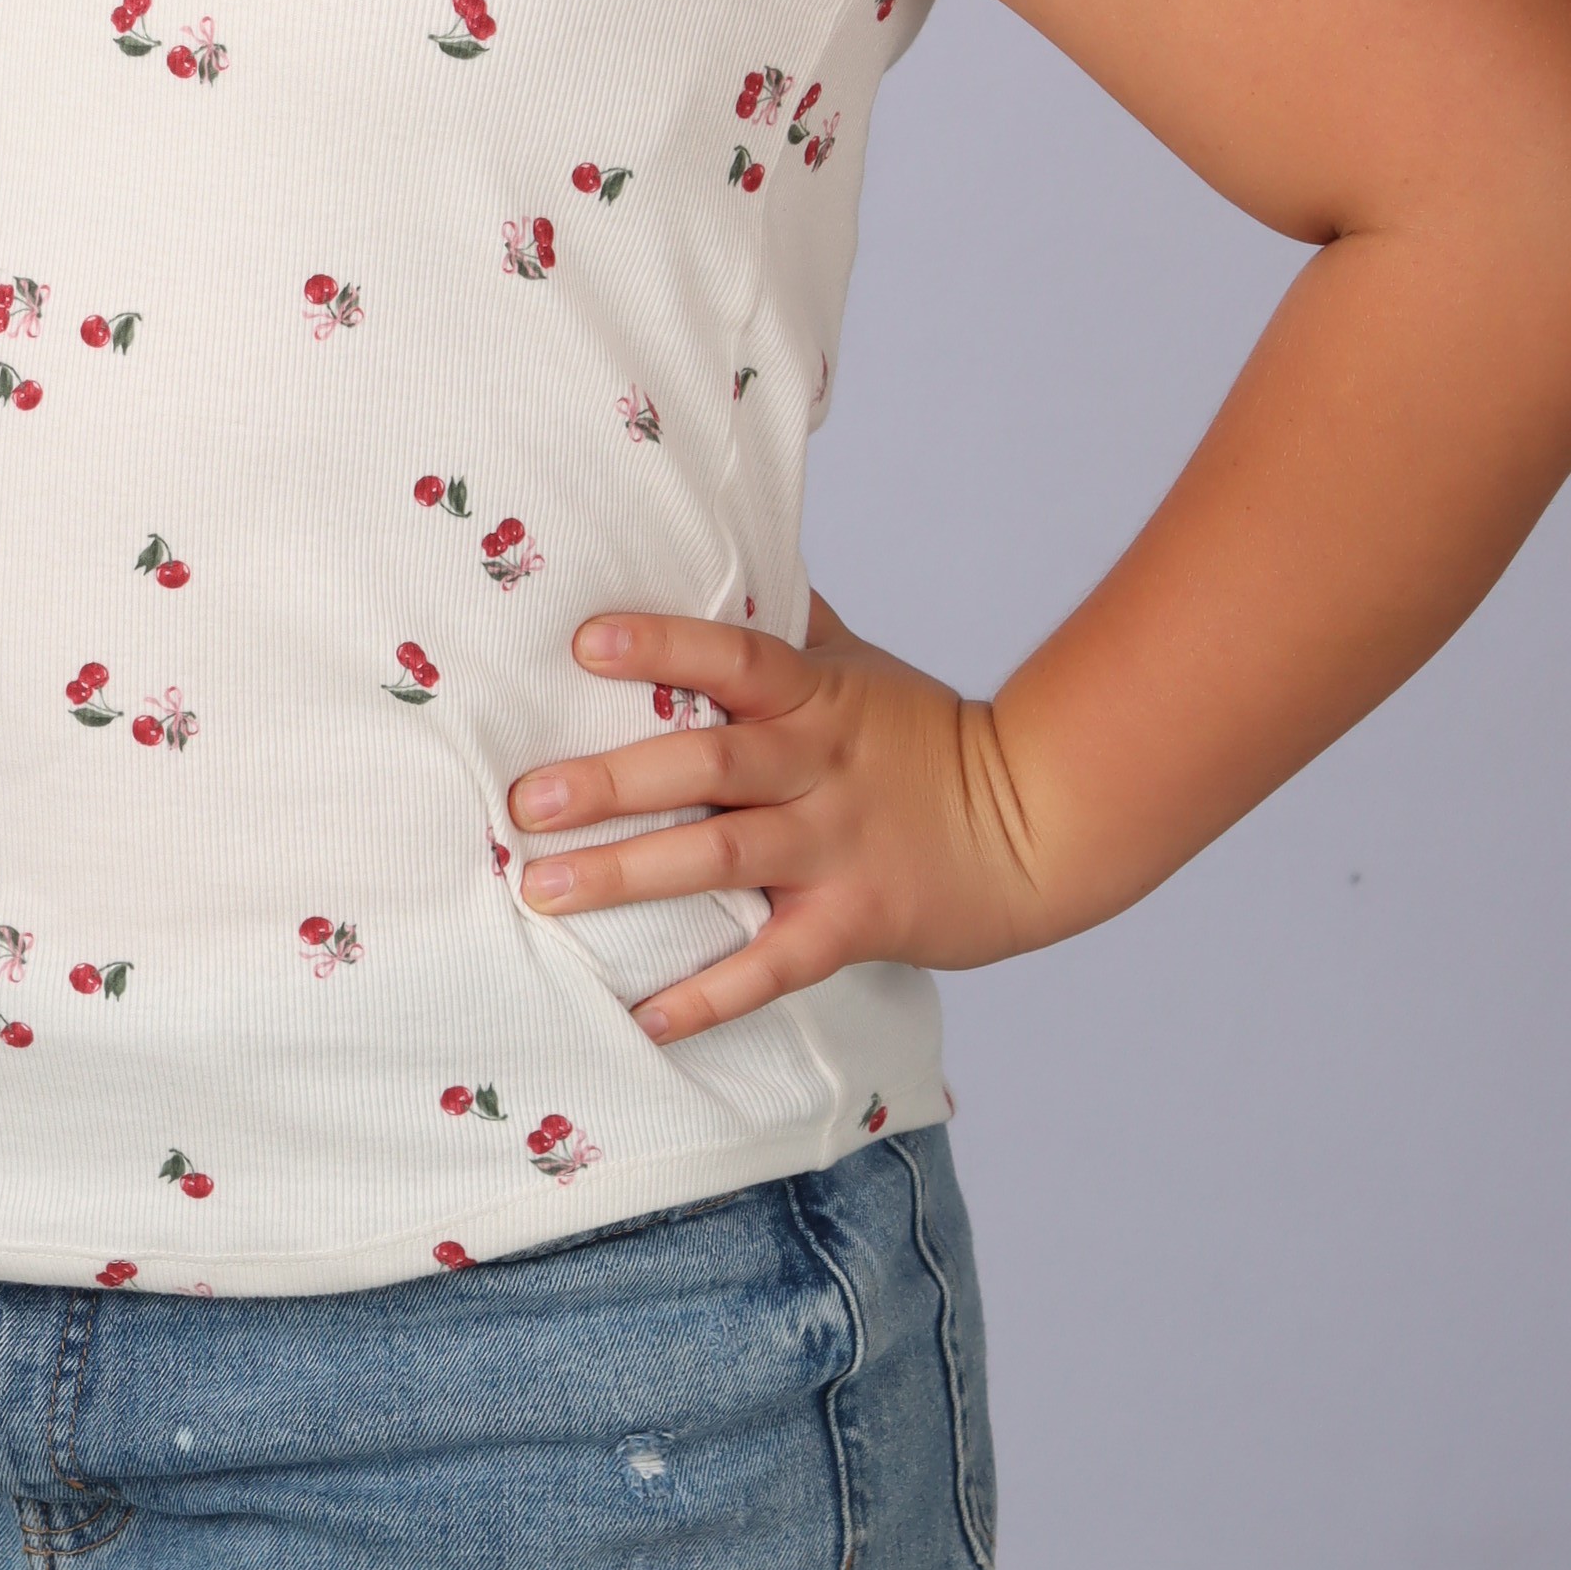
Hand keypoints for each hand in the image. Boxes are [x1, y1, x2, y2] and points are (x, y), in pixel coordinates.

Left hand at [506, 591, 1058, 1039]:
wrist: (1042, 823)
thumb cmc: (929, 739)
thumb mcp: (862, 666)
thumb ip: (790, 624)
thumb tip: (721, 552)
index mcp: (817, 697)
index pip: (735, 658)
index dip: (663, 646)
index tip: (585, 643)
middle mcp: (819, 767)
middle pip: (708, 765)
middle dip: (612, 781)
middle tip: (528, 799)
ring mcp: (836, 847)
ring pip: (720, 858)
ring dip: (626, 876)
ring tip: (545, 889)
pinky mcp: (855, 922)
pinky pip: (772, 965)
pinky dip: (709, 996)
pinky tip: (643, 1017)